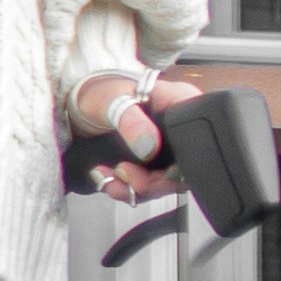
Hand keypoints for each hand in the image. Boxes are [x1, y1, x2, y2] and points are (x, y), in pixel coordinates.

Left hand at [71, 69, 201, 202]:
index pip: (198, 138)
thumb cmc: (101, 91)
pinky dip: (128, 189)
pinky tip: (110, 178)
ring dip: (137, 188)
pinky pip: (149, 186)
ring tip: (112, 176)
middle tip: (125, 173)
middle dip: (154, 182)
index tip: (159, 172)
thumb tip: (149, 146)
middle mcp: (178, 127)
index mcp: (180, 103)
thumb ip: (131, 121)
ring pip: (166, 182)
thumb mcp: (115, 100)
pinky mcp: (152, 162)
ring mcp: (166, 147)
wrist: (82, 104)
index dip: (182, 163)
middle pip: (184, 168)